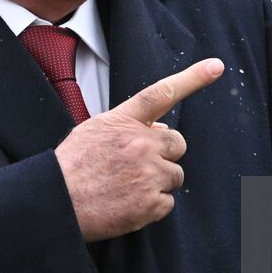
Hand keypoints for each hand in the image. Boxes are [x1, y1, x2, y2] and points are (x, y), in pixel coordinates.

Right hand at [54, 58, 223, 241]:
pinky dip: (151, 206)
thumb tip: (159, 130)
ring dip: (158, 182)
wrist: (56, 202)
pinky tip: (128, 205)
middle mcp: (140, 143)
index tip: (216, 66)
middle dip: (165, 154)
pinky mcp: (151, 202)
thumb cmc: (71, 168)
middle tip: (140, 166)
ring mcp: (148, 172)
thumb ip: (126, 126)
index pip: (161, 93)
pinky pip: (167, 202)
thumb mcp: (93, 131)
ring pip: (175, 175)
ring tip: (127, 188)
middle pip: (177, 143)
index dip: (192, 77)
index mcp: (123, 121)